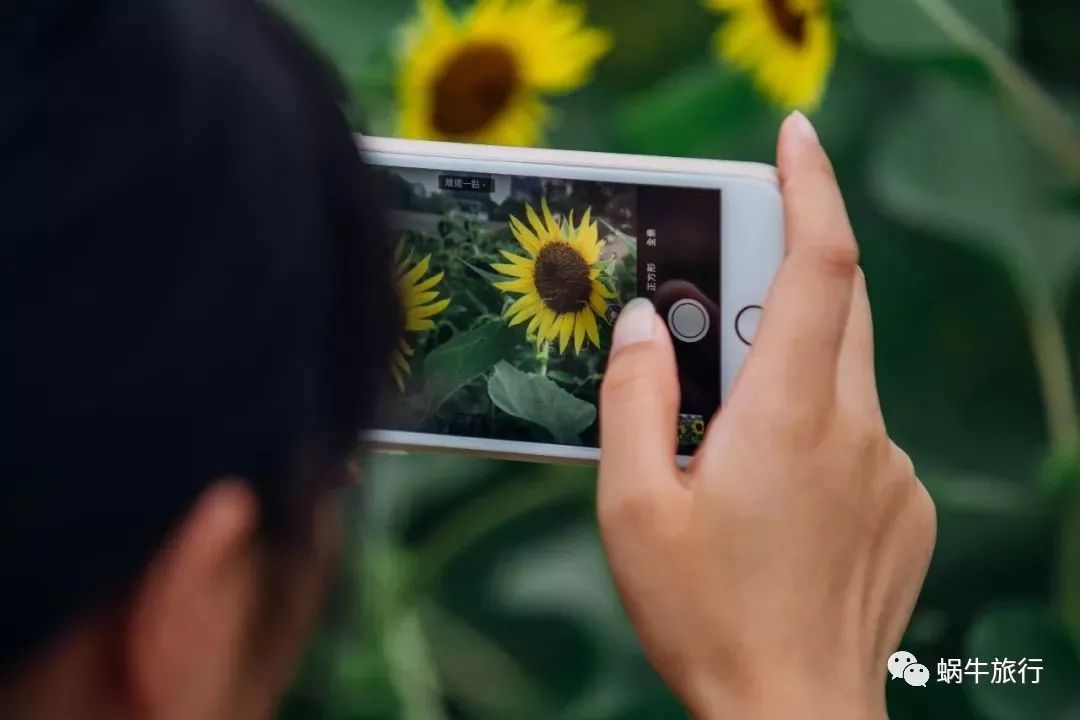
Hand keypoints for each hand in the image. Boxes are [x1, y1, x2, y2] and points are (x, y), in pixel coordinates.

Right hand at [597, 112, 935, 719]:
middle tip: (713, 312)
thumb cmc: (705, 618)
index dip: (810, 188)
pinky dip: (815, 430)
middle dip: (780, 277)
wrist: (794, 717)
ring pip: (844, 374)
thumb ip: (635, 399)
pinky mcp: (908, 505)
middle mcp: (857, 429)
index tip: (793, 139)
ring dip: (786, 373)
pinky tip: (773, 500)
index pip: (818, 265)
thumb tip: (641, 325)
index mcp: (788, 417)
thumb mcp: (632, 506)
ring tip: (728, 449)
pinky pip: (861, 433)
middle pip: (836, 306)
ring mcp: (893, 469)